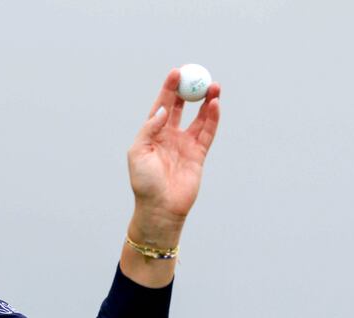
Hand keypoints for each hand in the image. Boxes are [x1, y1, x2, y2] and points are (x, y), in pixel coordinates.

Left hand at [127, 68, 220, 230]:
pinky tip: (215, 104)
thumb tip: (161, 110)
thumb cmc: (145, 183)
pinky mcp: (199, 154)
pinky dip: (212, 118)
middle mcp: (169, 136)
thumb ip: (149, 129)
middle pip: (181, 107)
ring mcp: (185, 144)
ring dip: (206, 101)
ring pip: (198, 117)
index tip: (176, 72)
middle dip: (188, 91)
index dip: (169, 89)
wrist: (161, 208)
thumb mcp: (138, 153)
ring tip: (213, 86)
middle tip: (196, 74)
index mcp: (151, 134)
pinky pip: (208, 131)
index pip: (161, 106)